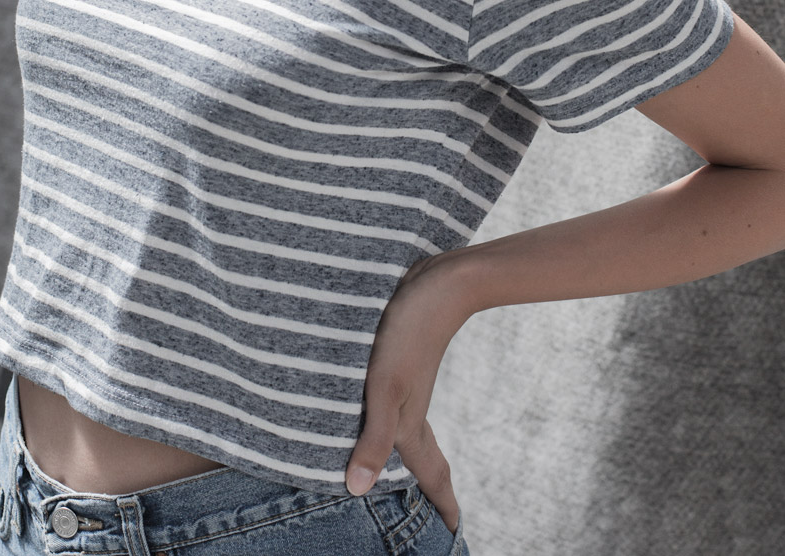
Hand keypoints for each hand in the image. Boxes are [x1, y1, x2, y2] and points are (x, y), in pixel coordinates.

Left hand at [344, 248, 471, 534]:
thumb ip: (373, 437)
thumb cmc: (410, 333)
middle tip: (436, 513)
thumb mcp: (385, 387)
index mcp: (410, 422)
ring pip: (407, 430)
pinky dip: (385, 420)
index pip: (430, 474)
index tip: (455, 532)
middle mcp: (411, 409)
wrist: (440, 283)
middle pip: (424, 458)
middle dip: (427, 488)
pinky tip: (369, 410)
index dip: (442, 506)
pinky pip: (392, 405)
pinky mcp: (398, 363)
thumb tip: (358, 490)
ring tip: (396, 473)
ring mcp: (406, 385)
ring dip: (405, 454)